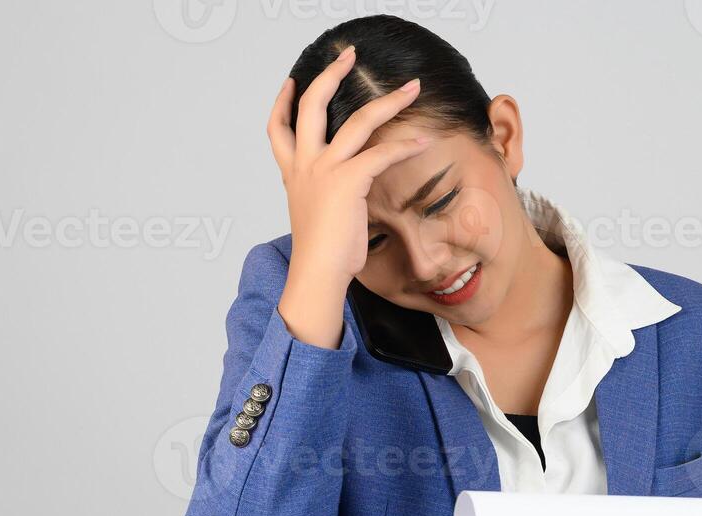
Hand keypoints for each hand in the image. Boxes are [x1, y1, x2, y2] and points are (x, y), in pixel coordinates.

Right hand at [267, 44, 432, 287]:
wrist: (317, 274)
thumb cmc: (323, 256)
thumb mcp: (318, 217)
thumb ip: (327, 196)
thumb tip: (344, 197)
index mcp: (294, 173)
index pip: (278, 129)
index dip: (282, 102)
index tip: (291, 83)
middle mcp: (305, 165)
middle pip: (312, 105)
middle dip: (331, 74)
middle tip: (348, 55)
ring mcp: (324, 169)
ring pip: (358, 120)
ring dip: (389, 100)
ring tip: (411, 88)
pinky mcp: (348, 180)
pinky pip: (383, 152)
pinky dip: (406, 144)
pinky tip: (424, 140)